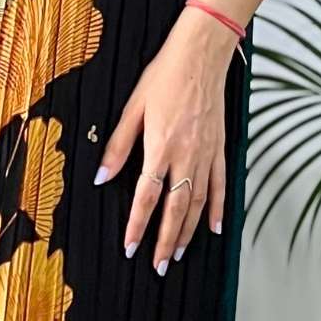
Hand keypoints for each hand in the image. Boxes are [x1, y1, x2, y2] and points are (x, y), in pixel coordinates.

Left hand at [94, 10, 236, 272]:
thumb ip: (118, 146)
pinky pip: (220, 186)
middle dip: (166, 241)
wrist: (203, 55)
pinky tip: (214, 229)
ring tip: (180, 254)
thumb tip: (101, 177)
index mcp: (161, 147)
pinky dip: (217, 210)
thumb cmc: (166, 76)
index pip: (147, 197)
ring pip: (198, 204)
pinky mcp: (220, 148)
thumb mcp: (133, 107)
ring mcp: (207, 154)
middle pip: (175, 210)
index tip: (130, 246)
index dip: (137, 225)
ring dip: (189, 232)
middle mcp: (186, 156)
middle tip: (159, 266)